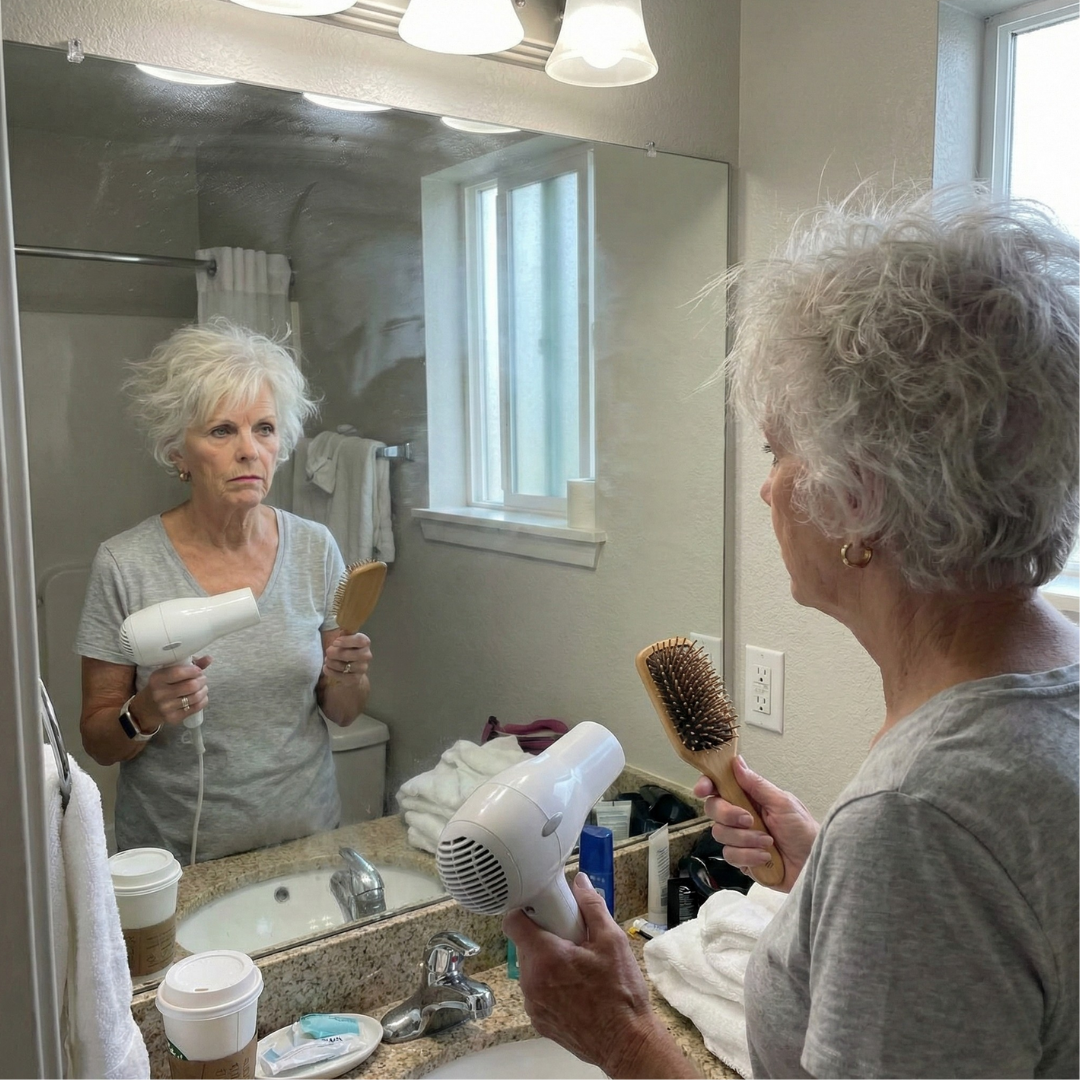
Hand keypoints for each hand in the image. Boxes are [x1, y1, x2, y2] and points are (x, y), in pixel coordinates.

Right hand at [139, 656, 211, 728]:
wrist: (145, 709)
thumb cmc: (160, 686)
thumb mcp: (167, 673)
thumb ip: (188, 665)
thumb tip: (209, 658)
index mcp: (157, 679)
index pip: (178, 673)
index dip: (193, 670)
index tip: (198, 670)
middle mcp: (159, 694)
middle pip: (191, 686)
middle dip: (202, 680)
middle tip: (202, 678)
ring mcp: (166, 708)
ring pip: (196, 697)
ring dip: (204, 690)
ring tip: (201, 687)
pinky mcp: (173, 718)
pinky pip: (196, 707)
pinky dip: (203, 700)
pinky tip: (200, 697)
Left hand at [322, 631, 371, 680]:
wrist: (351, 669)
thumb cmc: (346, 649)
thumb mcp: (345, 639)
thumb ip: (344, 633)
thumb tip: (341, 624)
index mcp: (365, 642)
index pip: (360, 640)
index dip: (346, 641)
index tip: (335, 642)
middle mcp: (367, 655)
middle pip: (350, 654)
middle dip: (335, 653)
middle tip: (328, 652)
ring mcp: (362, 668)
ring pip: (344, 666)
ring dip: (331, 663)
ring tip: (327, 660)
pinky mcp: (355, 679)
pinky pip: (341, 676)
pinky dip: (331, 672)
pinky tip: (326, 668)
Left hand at [504, 875, 695, 1078]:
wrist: (626, 1043)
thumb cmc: (621, 992)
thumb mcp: (612, 941)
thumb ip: (592, 907)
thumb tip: (579, 882)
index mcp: (545, 957)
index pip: (512, 922)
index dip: (524, 911)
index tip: (541, 909)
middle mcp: (531, 982)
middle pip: (524, 946)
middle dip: (543, 937)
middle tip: (569, 937)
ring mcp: (533, 1005)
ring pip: (530, 969)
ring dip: (546, 962)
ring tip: (576, 965)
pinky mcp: (539, 1022)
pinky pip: (536, 992)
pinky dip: (549, 985)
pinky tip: (574, 988)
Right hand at [694, 755, 818, 892]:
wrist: (813, 863)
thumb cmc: (803, 830)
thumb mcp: (783, 802)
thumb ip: (757, 785)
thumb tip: (737, 763)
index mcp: (748, 798)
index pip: (719, 787)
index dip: (706, 785)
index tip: (704, 789)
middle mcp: (740, 816)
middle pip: (713, 810)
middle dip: (728, 815)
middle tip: (749, 819)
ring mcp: (739, 839)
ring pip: (720, 834)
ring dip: (745, 839)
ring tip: (768, 842)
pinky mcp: (742, 860)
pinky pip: (730, 856)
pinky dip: (749, 856)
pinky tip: (765, 856)